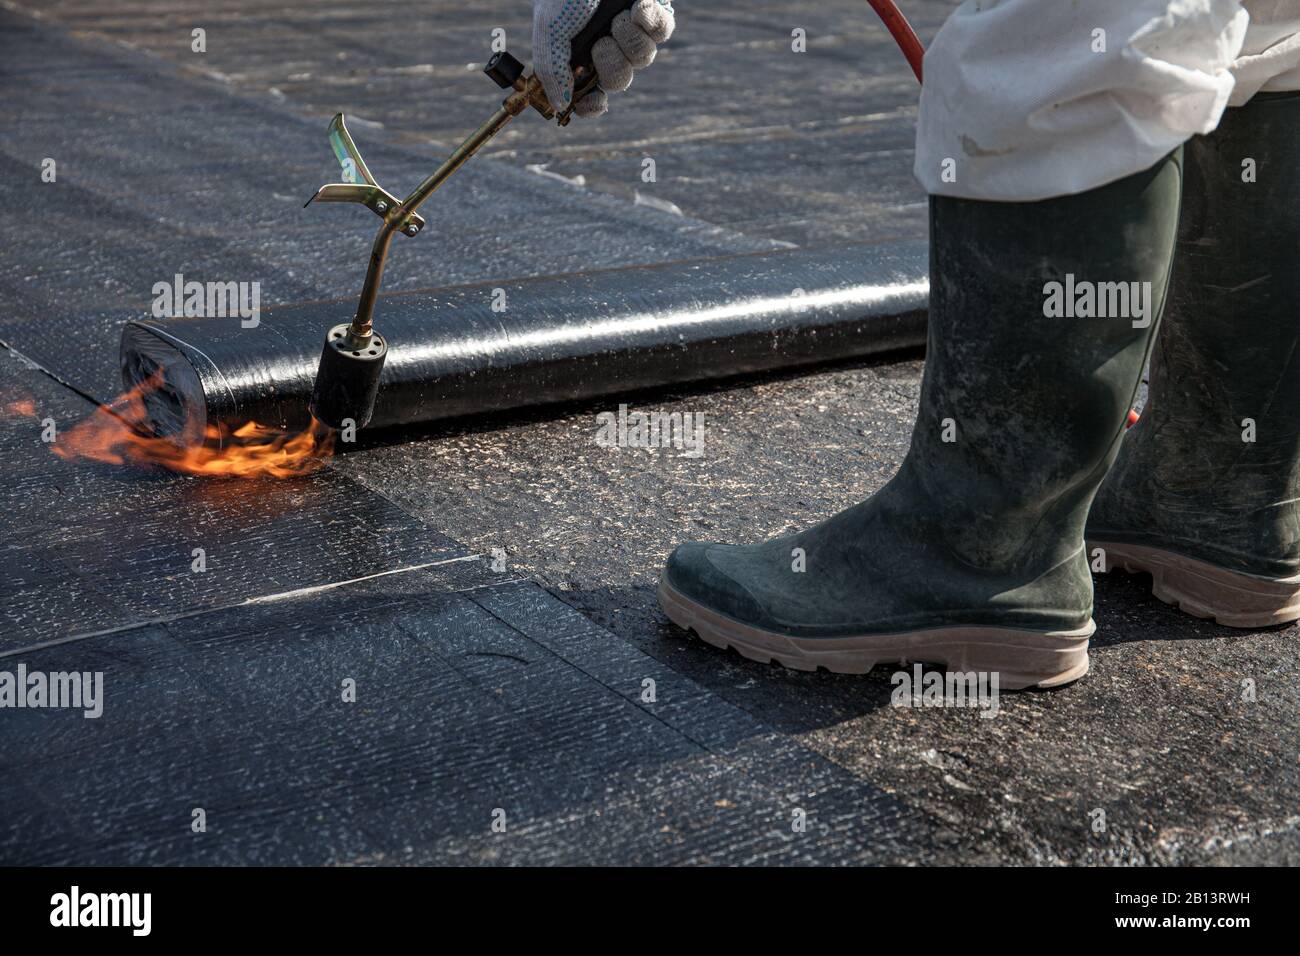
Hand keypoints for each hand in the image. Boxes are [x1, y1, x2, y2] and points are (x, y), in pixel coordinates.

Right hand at [532, 0, 675, 117]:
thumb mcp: (549, 29)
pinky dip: (649, 21)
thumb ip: (552, 69)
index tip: (592, 101)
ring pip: (643, 59)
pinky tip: (636, 7)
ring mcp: (633, 31)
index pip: (590, 94)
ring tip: (617, 17)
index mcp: (581, 54)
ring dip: (628, 39)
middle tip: (601, 41)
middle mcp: (608, 46)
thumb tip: (560, 105)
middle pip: (619, 80)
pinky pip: (662, 32)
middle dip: (611, 63)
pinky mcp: (654, 13)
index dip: (592, 105)